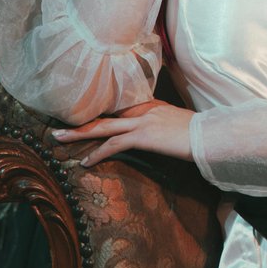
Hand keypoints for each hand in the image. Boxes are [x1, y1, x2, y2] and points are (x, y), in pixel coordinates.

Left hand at [50, 99, 194, 167]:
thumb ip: (161, 124)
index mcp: (150, 105)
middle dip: (79, 122)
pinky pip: (114, 144)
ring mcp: (142, 121)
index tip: (81, 119)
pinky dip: (98, 153)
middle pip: (104, 115)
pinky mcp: (143, 136)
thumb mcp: (176, 123)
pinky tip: (85, 162)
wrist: (209, 134)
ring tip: (59, 141)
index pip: (117, 109)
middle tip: (57, 128)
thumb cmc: (198, 132)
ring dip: (78, 135)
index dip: (98, 114)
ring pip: (102, 127)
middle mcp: (143, 110)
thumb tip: (155, 133)